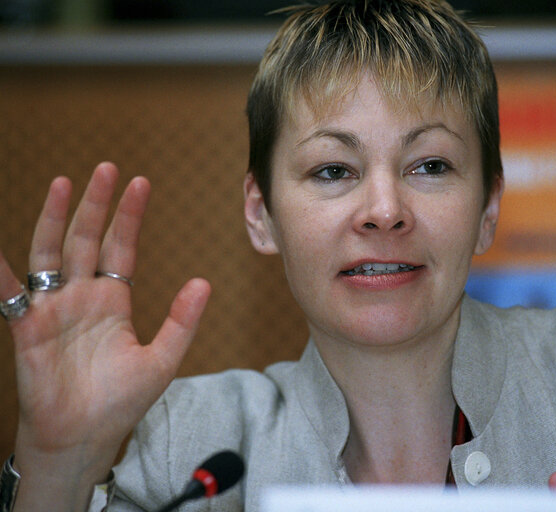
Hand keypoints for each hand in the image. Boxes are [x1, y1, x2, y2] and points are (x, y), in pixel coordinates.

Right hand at [0, 163, 209, 507]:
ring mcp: (53, 309)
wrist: (85, 438)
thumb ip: (182, 321)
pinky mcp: (28, 328)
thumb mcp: (162, 359)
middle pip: (88, 240)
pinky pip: (10, 294)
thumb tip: (204, 282)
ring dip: (56, 219)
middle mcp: (83, 297)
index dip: (130, 216)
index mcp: (114, 300)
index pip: (122, 248)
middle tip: (108, 168)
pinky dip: (2, 272)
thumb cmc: (121, 402)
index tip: (141, 184)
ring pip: (52, 253)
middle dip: (97, 205)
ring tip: (65, 184)